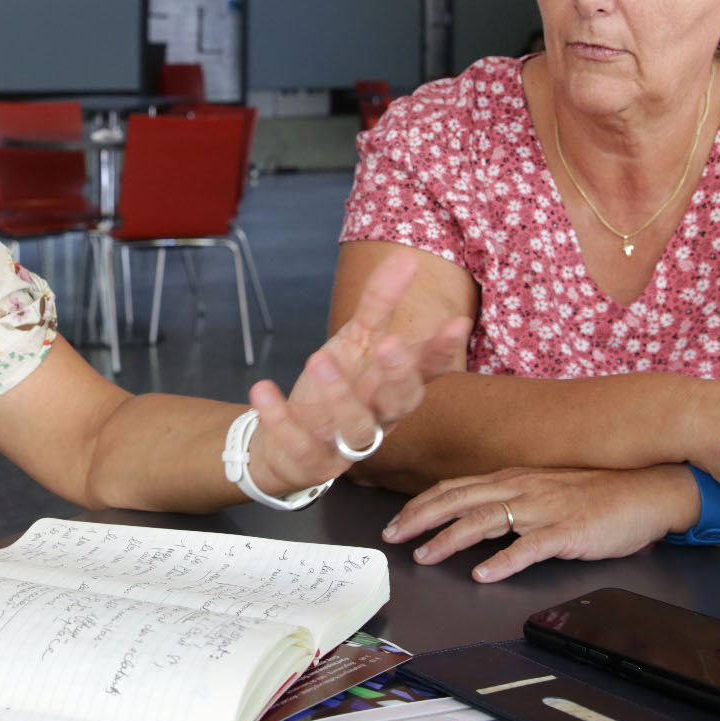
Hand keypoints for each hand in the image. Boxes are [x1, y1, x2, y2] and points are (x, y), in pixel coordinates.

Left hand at [246, 251, 470, 497]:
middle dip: (398, 376)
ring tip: (319, 359)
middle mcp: (378, 418)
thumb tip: (405, 258)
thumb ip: (380, 303)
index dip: (444, 351)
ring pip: (355, 427)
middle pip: (400, 404)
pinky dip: (281, 419)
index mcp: (393, 387)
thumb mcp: (355, 341)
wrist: (286, 444)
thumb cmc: (335, 386)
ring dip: (340, 395)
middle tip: (390, 345)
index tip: (456, 323)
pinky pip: (300, 445)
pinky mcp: (313, 462)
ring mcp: (347, 444)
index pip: (429, 372)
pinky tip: (263, 388)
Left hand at [382, 465, 698, 580]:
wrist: (647, 489)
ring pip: (486, 520)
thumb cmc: (598, 492)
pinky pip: (531, 546)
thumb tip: (473, 515)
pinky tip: (486, 574)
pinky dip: (504, 561)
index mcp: (514, 479)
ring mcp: (545, 508)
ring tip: (426, 555)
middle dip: (421, 518)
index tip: (397, 521)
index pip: (456, 488)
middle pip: (460, 500)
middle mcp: (523, 488)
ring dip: (450, 539)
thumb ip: (510, 498)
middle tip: (394, 538)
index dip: (422, 504)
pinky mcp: (568, 530)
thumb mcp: (544, 488)